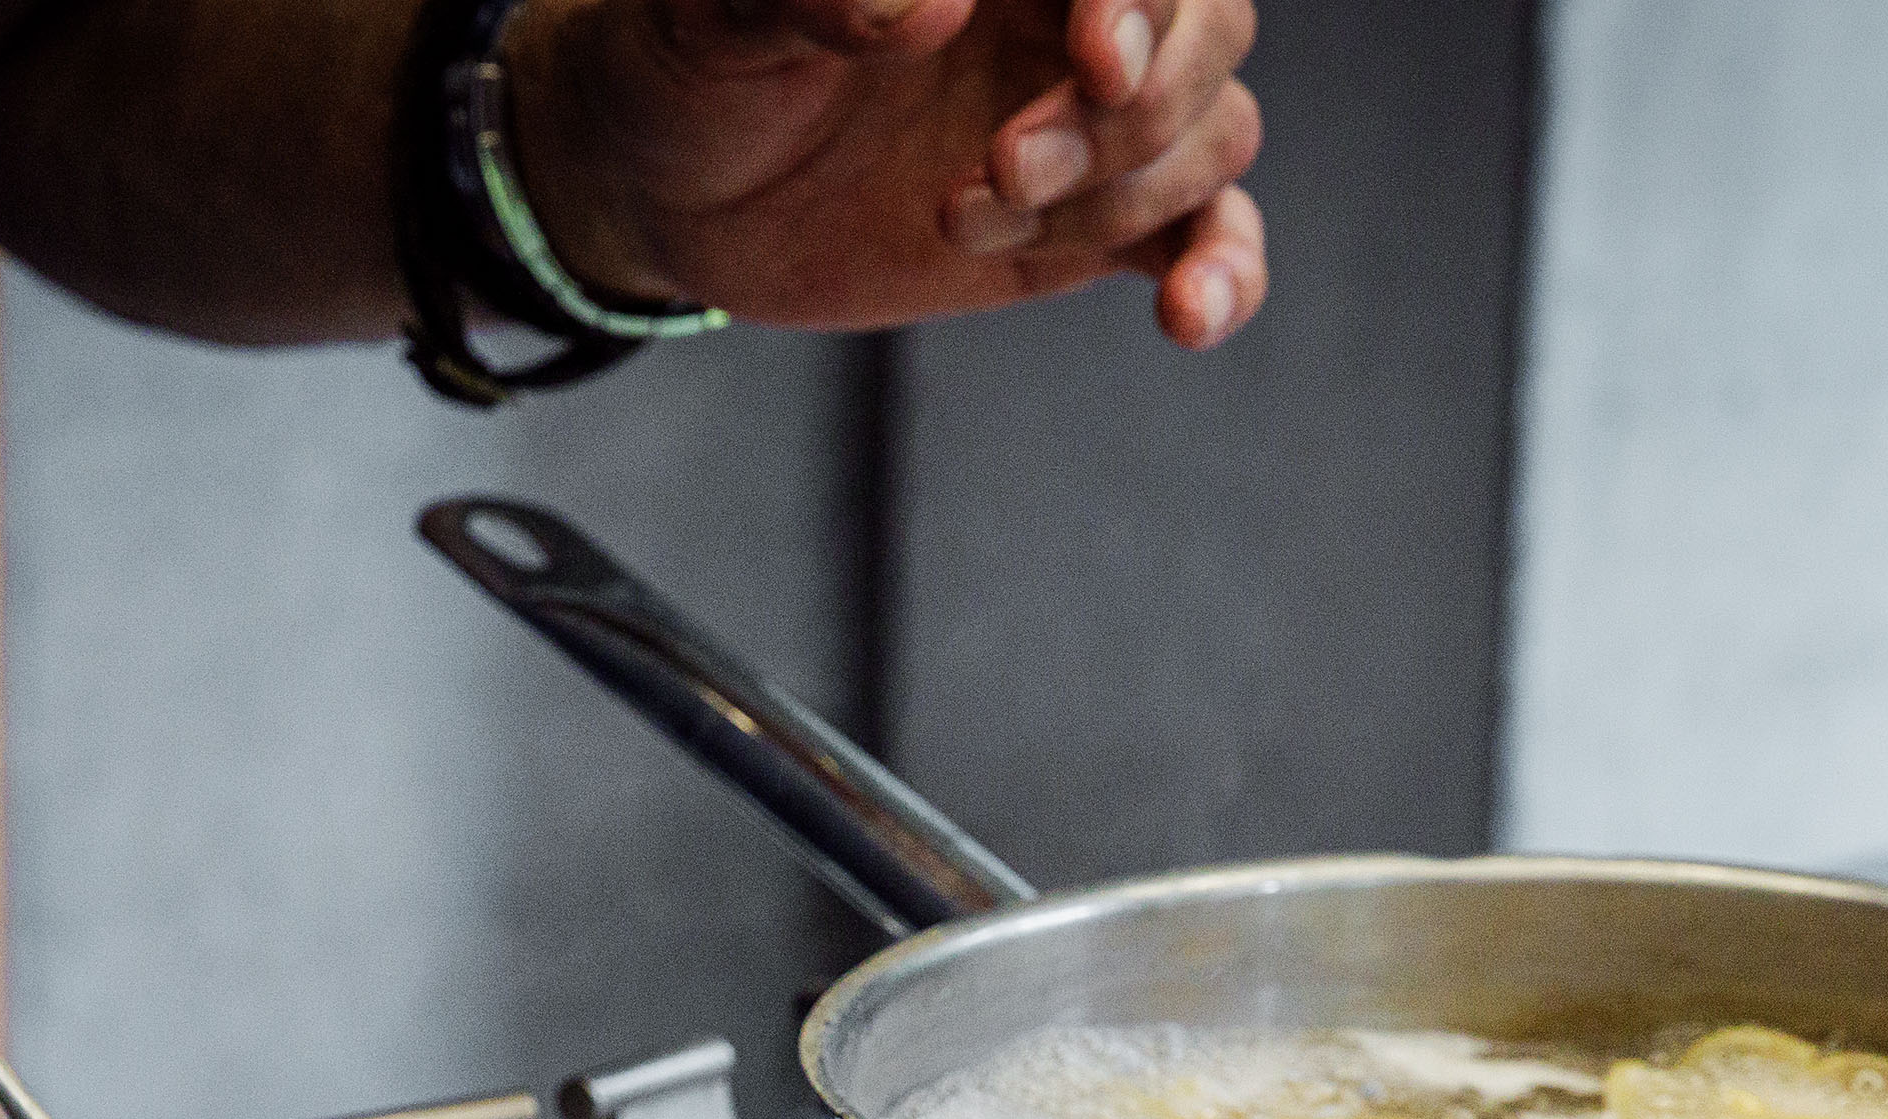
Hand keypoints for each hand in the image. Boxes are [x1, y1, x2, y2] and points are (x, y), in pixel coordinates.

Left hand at [506, 0, 1264, 349]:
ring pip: (1213, 130)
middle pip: (1208, 27)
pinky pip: (1205, 235)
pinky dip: (1221, 274)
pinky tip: (1187, 318)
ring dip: (1120, 195)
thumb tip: (927, 4)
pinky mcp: (1087, 221)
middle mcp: (1066, 8)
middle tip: (1002, 167)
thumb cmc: (689, 60)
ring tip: (965, 216)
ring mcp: (1089, 116)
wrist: (666, 185)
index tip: (1096, 60)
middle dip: (1130, 113)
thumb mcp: (714, 15)